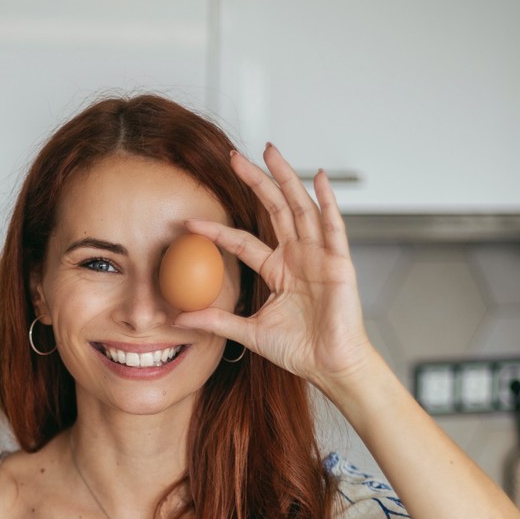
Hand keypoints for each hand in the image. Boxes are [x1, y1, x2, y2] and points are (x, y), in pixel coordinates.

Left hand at [172, 143, 375, 386]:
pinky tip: (318, 179)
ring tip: (270, 152)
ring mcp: (318, 256)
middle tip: (234, 157)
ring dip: (286, 179)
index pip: (242, 241)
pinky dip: (327, 202)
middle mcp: (298, 256)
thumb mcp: (250, 333)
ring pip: (300, 207)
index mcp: (278, 270)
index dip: (217, 230)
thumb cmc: (299, 350)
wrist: (330, 366)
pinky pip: (333, 226)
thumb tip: (180, 318)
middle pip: (274, 209)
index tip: (190, 221)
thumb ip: (218, 321)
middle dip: (255, 181)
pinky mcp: (339, 262)